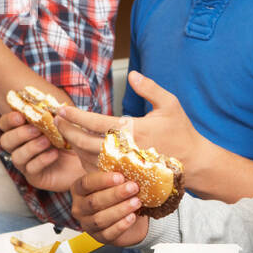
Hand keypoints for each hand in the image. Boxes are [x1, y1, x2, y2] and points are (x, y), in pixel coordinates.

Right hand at [0, 110, 83, 192]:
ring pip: (17, 157)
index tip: (20, 117)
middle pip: (5, 141)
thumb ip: (54, 115)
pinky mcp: (35, 176)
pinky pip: (31, 169)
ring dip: (31, 147)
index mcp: (22, 131)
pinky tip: (54, 154)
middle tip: (36, 130)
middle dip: (19, 134)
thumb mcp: (64, 124)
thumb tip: (53, 105)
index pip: (5, 125)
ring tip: (47, 141)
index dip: (9, 120)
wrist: (86, 161)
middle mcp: (20, 147)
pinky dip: (42, 160)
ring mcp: (26, 163)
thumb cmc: (72, 140)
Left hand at [57, 71, 199, 168]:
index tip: (62, 110)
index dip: (74, 116)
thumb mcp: (171, 105)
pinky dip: (86, 161)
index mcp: (132, 130)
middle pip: (83, 142)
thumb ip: (150, 89)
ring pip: (87, 158)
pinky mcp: (125, 177)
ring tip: (67, 134)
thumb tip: (133, 75)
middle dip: (66, 130)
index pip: (94, 122)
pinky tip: (83, 152)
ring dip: (74, 146)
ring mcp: (123, 166)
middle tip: (58, 122)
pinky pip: (98, 171)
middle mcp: (124, 150)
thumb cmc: (182, 134)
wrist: (194, 164)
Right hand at [69, 170, 149, 245]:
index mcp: (79, 189)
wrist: (128, 216)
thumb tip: (133, 155)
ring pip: (100, 219)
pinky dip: (121, 226)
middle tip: (133, 187)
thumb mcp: (116, 180)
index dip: (103, 180)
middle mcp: (79, 207)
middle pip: (94, 202)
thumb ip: (118, 170)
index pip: (86, 183)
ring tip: (136, 202)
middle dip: (115, 194)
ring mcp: (87, 224)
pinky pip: (108, 233)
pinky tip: (132, 217)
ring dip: (120, 210)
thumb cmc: (119, 194)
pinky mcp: (99, 237)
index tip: (120, 176)